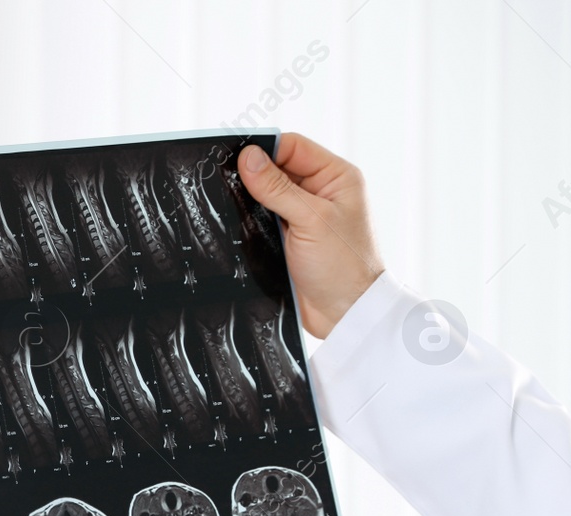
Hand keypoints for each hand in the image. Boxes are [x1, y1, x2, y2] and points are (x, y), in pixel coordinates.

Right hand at [238, 133, 384, 338]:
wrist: (345, 314)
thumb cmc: (343, 266)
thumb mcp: (310, 220)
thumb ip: (277, 188)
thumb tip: (248, 157)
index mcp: (336, 177)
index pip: (293, 147)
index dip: (265, 150)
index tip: (235, 159)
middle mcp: (320, 192)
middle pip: (276, 169)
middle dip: (252, 176)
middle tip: (225, 181)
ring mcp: (303, 216)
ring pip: (266, 195)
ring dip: (248, 200)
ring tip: (229, 204)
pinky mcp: (288, 238)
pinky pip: (262, 219)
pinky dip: (248, 220)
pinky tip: (235, 223)